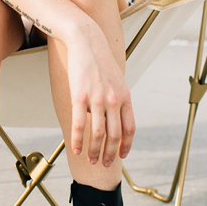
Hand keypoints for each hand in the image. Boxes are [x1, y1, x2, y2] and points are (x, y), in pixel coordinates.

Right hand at [66, 27, 135, 166]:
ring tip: (91, 160)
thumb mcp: (116, 79)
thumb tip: (115, 116)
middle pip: (114, 135)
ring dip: (95, 151)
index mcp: (125, 97)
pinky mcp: (79, 96)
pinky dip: (78, 140)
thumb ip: (118, 98)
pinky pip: (79, 124)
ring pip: (98, 134)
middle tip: (104, 164)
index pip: (129, 129)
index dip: (126, 146)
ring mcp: (97, 99)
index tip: (121, 156)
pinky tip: (76, 149)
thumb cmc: (100, 60)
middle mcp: (114, 100)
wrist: (86, 41)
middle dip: (110, 153)